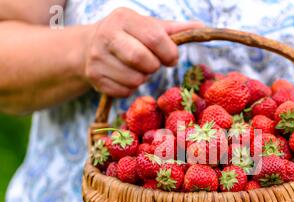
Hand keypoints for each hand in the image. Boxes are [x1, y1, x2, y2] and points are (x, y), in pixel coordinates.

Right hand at [81, 8, 202, 96]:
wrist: (90, 46)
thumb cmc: (130, 36)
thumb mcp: (149, 27)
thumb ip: (175, 30)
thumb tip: (202, 28)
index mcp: (124, 18)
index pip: (155, 38)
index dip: (169, 52)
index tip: (171, 58)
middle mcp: (106, 35)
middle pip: (142, 60)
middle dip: (154, 67)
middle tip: (152, 65)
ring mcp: (97, 57)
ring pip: (134, 80)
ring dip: (142, 79)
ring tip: (138, 69)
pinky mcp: (94, 77)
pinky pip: (124, 92)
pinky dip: (130, 89)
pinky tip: (125, 77)